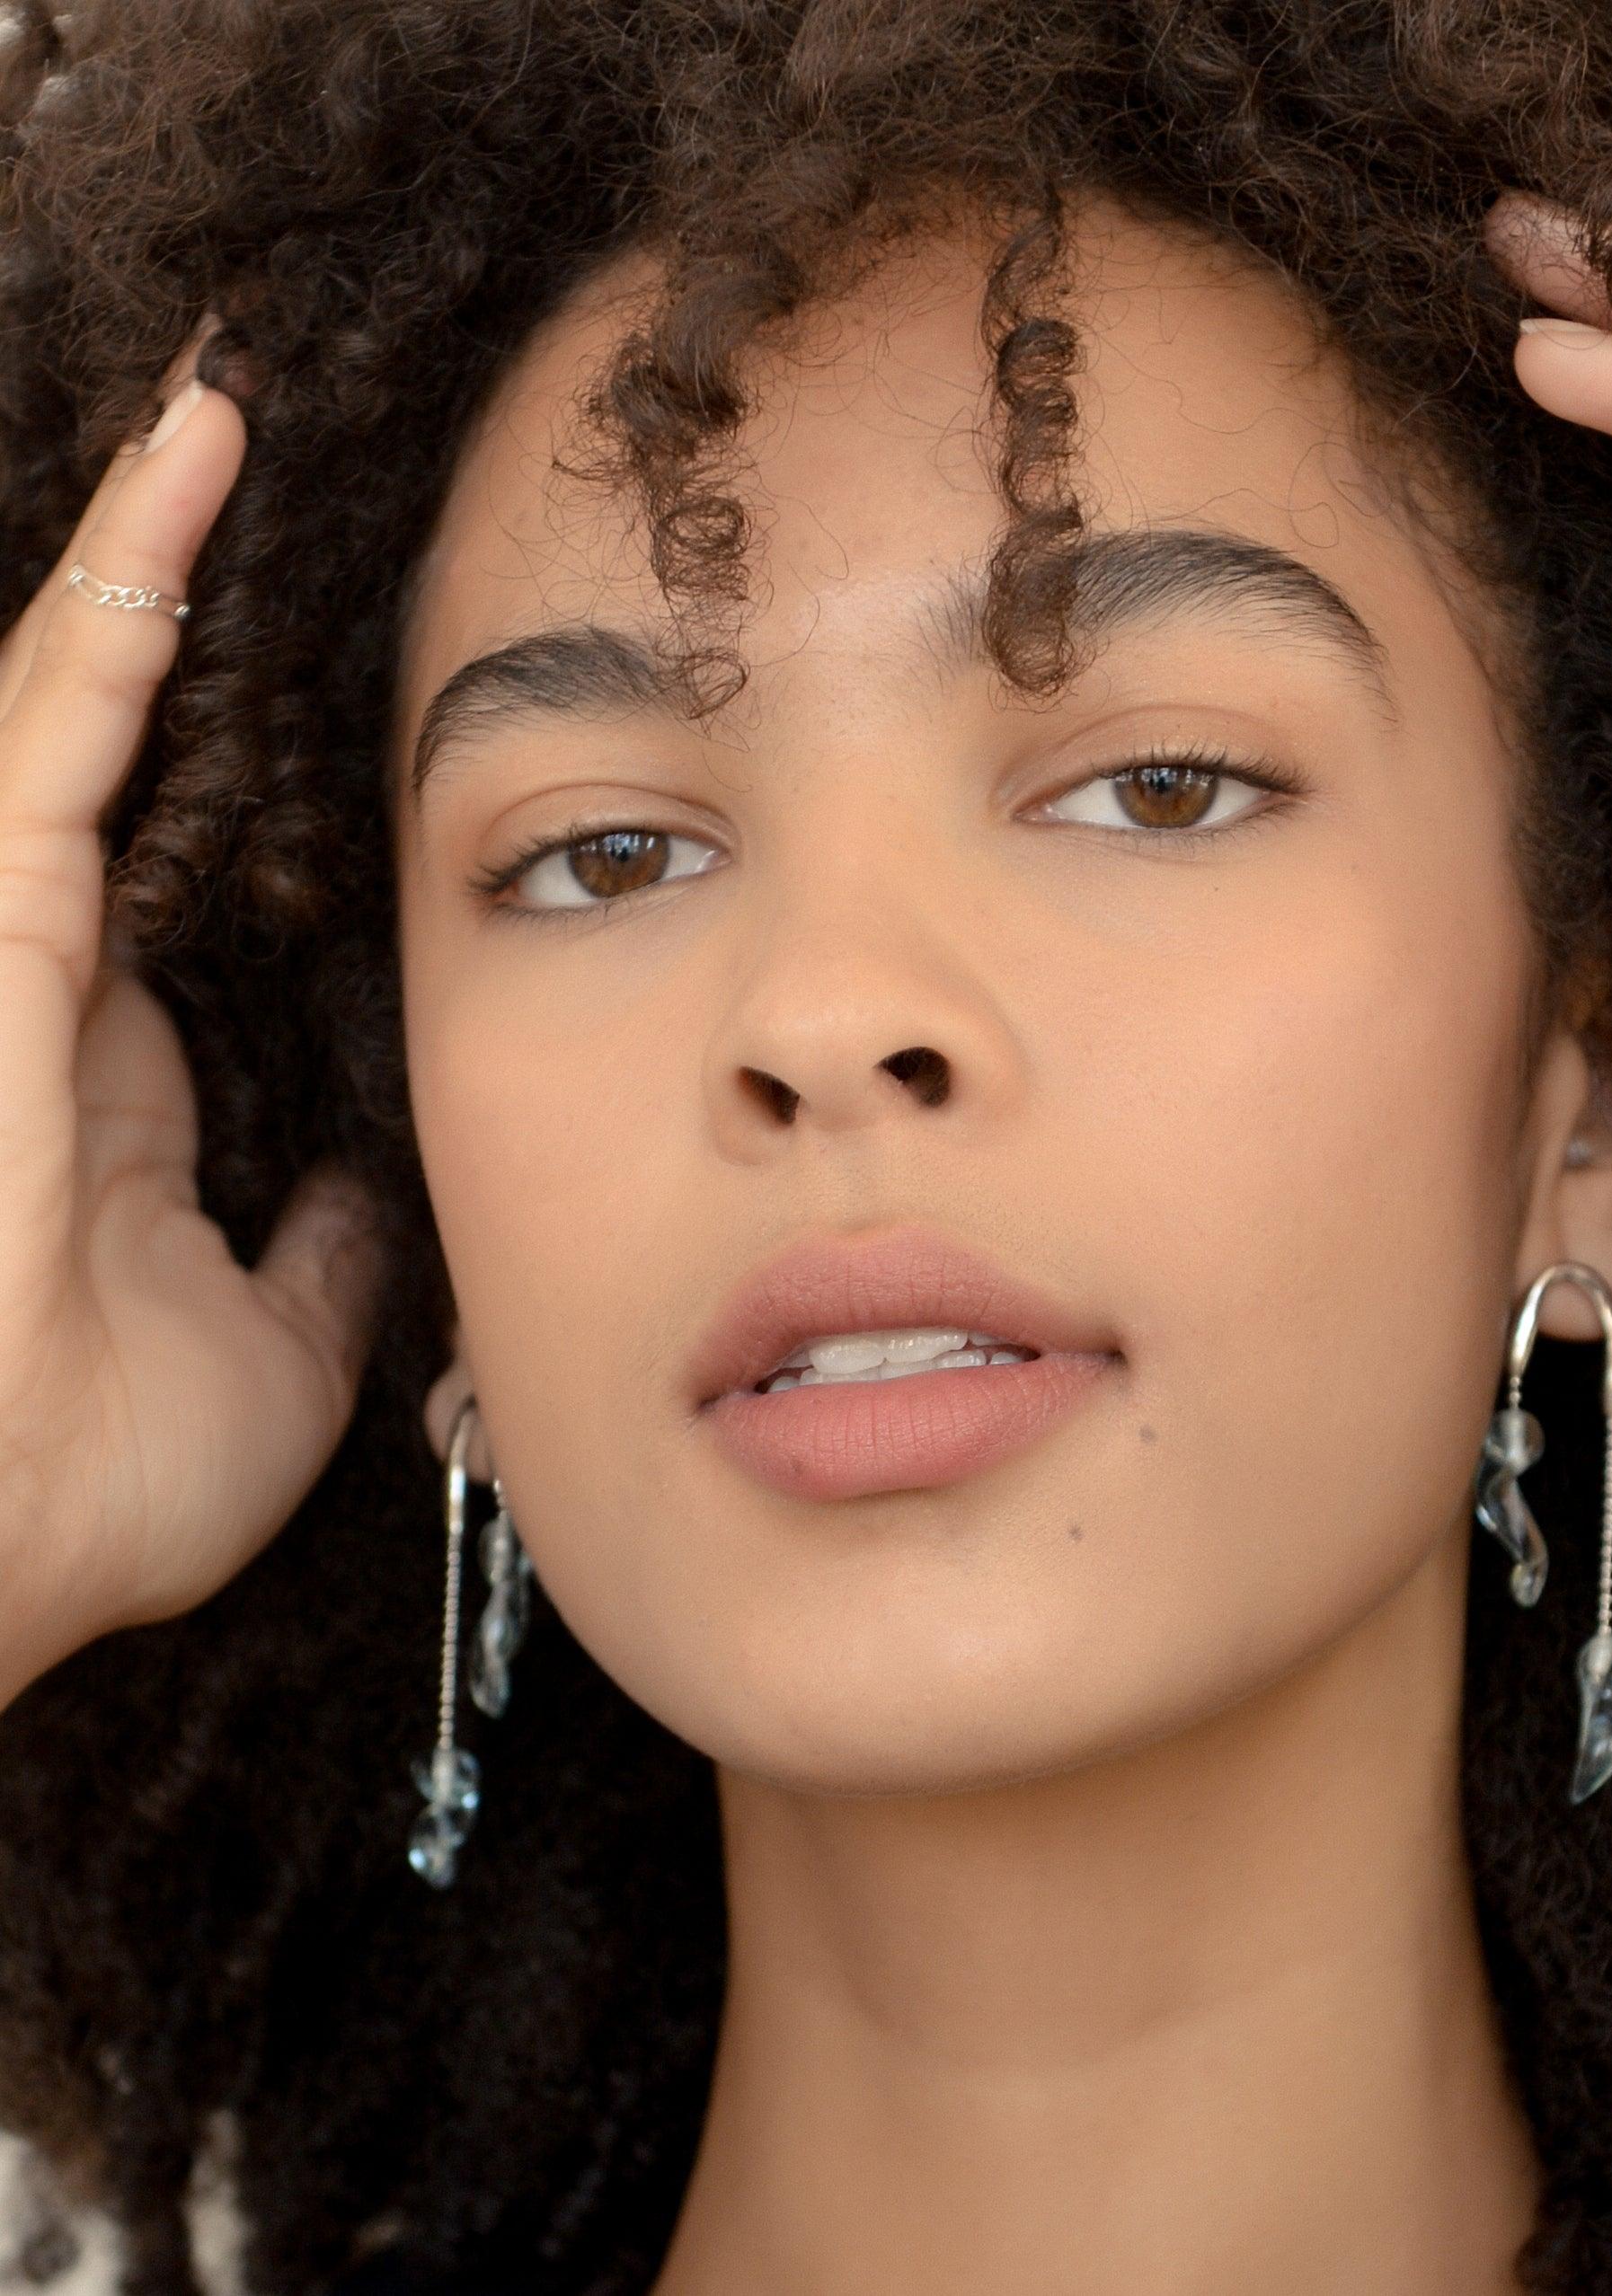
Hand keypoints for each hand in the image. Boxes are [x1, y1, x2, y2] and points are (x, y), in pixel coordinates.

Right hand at [0, 322, 387, 1712]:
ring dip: (152, 551)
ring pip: (71, 695)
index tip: (329, 703)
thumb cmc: (88, 1486)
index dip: (243, 791)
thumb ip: (325, 1260)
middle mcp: (38, 988)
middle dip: (181, 619)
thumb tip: (376, 1192)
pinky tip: (198, 450)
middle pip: (120, 762)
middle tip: (266, 467)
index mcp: (97, 1092)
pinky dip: (125, 578)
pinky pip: (52, 708)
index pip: (175, 899)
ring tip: (232, 397)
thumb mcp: (271, 1355)